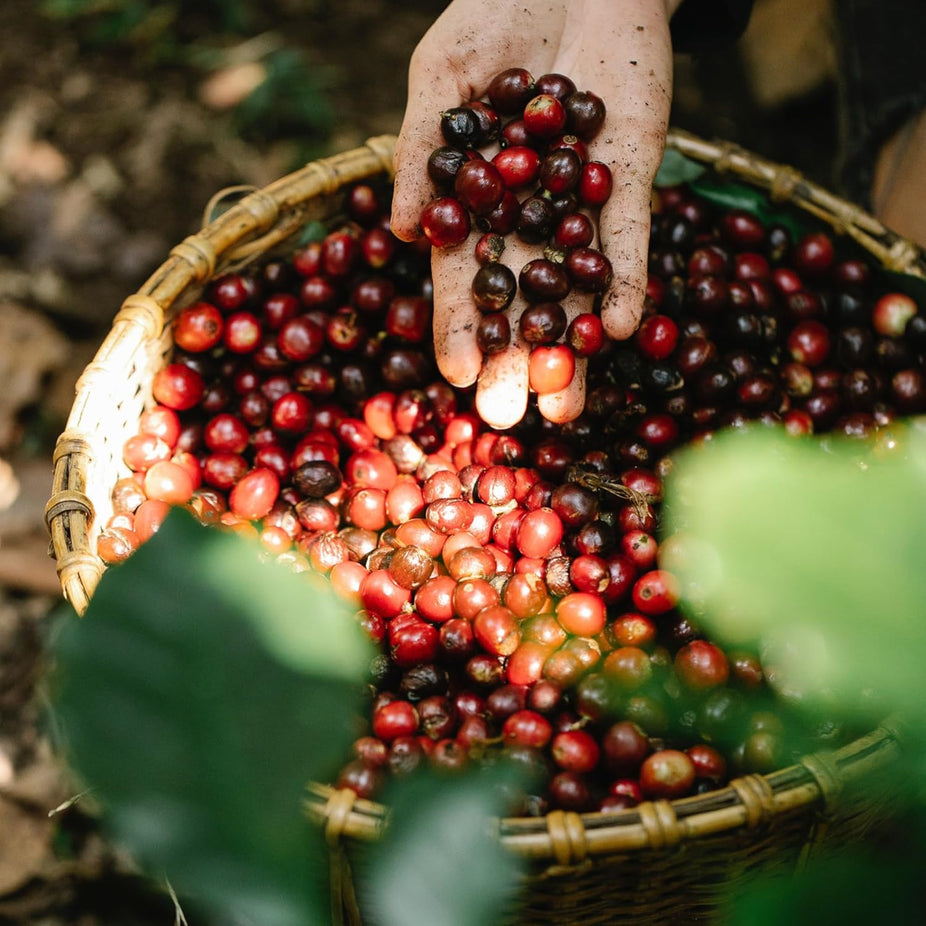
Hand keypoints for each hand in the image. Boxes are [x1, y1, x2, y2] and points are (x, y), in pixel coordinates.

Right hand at [391, 0, 678, 428]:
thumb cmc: (492, 13)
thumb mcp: (439, 75)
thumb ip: (420, 149)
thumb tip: (400, 230)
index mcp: (474, 202)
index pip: (464, 276)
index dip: (460, 327)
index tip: (457, 376)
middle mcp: (526, 216)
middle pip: (521, 298)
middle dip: (515, 356)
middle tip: (510, 414)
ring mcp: (580, 204)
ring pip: (574, 286)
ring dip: (571, 343)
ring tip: (567, 404)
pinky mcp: (630, 181)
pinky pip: (628, 239)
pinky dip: (624, 282)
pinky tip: (618, 329)